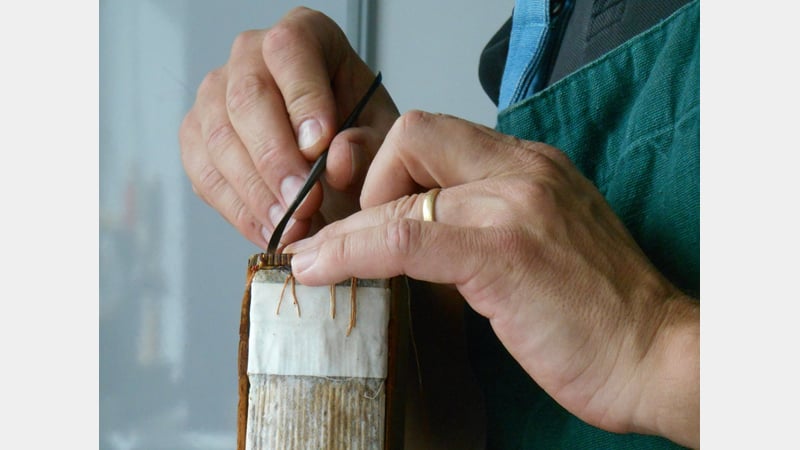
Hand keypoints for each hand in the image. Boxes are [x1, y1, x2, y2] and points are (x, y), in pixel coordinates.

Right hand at [179, 7, 398, 247]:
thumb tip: (336, 157)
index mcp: (304, 35)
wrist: (334, 165)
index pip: (290, 50)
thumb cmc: (358, 136)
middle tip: (303, 204)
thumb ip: (368, 145)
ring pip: (218, 138)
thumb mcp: (381, 138)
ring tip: (291, 227)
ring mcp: (216, 93)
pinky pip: (203, 173)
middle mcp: (251, 55)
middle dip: (275, 158)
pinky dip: (237, 209)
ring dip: (255, 192)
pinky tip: (269, 230)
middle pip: (246, 96)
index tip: (319, 148)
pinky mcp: (197, 136)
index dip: (302, 99)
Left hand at [285, 111, 699, 447]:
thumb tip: (411, 234)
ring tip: (319, 258)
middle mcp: (524, 170)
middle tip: (356, 233)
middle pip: (414, 135)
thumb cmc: (600, 312)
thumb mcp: (540, 245)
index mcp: (532, 165)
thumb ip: (483, 224)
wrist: (656, 356)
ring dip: (347, 226)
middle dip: (368, 181)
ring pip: (400, 190)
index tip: (363, 207)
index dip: (386, 168)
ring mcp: (515, 206)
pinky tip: (323, 269)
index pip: (435, 135)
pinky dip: (354, 251)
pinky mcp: (502, 253)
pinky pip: (405, 238)